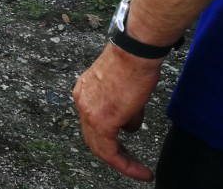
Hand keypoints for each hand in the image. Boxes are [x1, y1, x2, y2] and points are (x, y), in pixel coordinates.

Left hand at [72, 44, 163, 181]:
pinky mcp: (101, 120)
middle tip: (131, 164)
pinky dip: (124, 163)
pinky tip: (140, 170)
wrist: (135, 52)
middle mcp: (82, 101)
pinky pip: (109, 151)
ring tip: (138, 169)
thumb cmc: (134, 61)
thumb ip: (125, 109)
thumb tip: (130, 125)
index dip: (109, 138)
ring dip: (121, 161)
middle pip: (92, 137)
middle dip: (113, 154)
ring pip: (99, 147)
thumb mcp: (126, 88)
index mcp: (85, 92)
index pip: (92, 122)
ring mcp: (88, 110)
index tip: (124, 148)